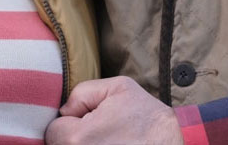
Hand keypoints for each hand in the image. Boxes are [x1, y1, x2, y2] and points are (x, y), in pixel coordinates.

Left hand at [45, 76, 182, 144]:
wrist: (174, 144)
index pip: (53, 130)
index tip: (88, 122)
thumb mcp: (117, 88)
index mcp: (79, 138)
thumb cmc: (147, 117)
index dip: (70, 122)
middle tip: (100, 133)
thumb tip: (65, 111)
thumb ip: (82, 92)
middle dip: (73, 138)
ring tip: (108, 142)